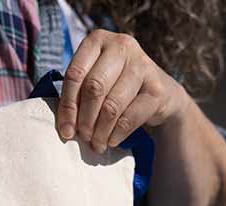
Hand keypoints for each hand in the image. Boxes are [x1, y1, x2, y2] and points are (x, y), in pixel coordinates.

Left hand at [56, 29, 188, 152]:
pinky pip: (129, 118)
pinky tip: (111, 141)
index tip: (66, 131)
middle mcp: (121, 46)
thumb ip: (78, 93)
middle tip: (83, 137)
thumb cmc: (116, 86)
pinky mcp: (156, 89)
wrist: (159, 93)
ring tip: (96, 144)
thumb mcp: (95, 79)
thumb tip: (66, 128)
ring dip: (100, 131)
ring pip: (111, 106)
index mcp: (98, 40)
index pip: (75, 73)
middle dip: (85, 119)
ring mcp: (142, 65)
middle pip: (94, 88)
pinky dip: (116, 134)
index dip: (67, 105)